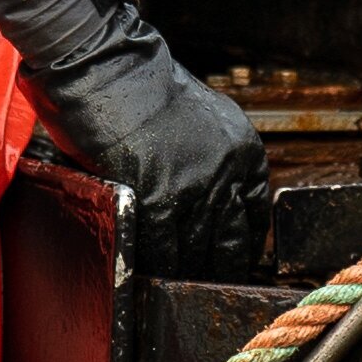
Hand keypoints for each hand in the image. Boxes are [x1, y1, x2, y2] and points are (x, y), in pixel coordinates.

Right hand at [26, 0, 266, 279]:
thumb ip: (214, 160)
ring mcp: (197, 186)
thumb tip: (211, 206)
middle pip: (230, 244)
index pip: (254, 218)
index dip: (240, 249)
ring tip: (174, 299)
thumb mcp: (202, 119)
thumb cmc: (142, 86)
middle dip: (218, 273)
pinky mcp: (161, 196)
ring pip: (200, 254)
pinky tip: (150, 283)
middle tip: (204, 295)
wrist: (107, 62)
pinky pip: (166, 249)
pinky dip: (158, 270)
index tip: (228, 266)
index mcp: (245, 150)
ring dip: (186, 279)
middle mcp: (229, 170)